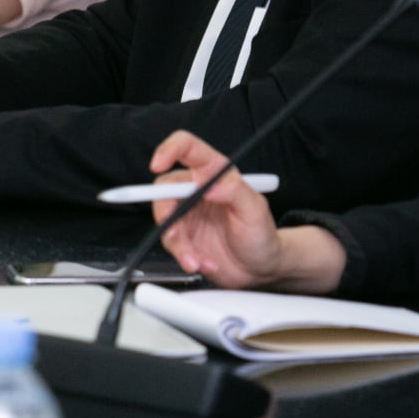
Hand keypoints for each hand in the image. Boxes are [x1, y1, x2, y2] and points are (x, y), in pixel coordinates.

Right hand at [148, 131, 288, 289]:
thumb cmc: (261, 234)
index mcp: (215, 173)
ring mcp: (188, 214)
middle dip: (164, 209)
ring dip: (177, 242)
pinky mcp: (183, 238)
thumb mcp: (254, 209)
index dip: (169, 150)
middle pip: (165, 187)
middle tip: (172, 228)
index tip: (158, 163)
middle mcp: (197, 190)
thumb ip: (234, 191)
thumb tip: (211, 185)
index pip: (188, 149)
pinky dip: (184, 256)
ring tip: (195, 258)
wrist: (259, 269)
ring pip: (165, 220)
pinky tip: (203, 262)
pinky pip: (171, 243)